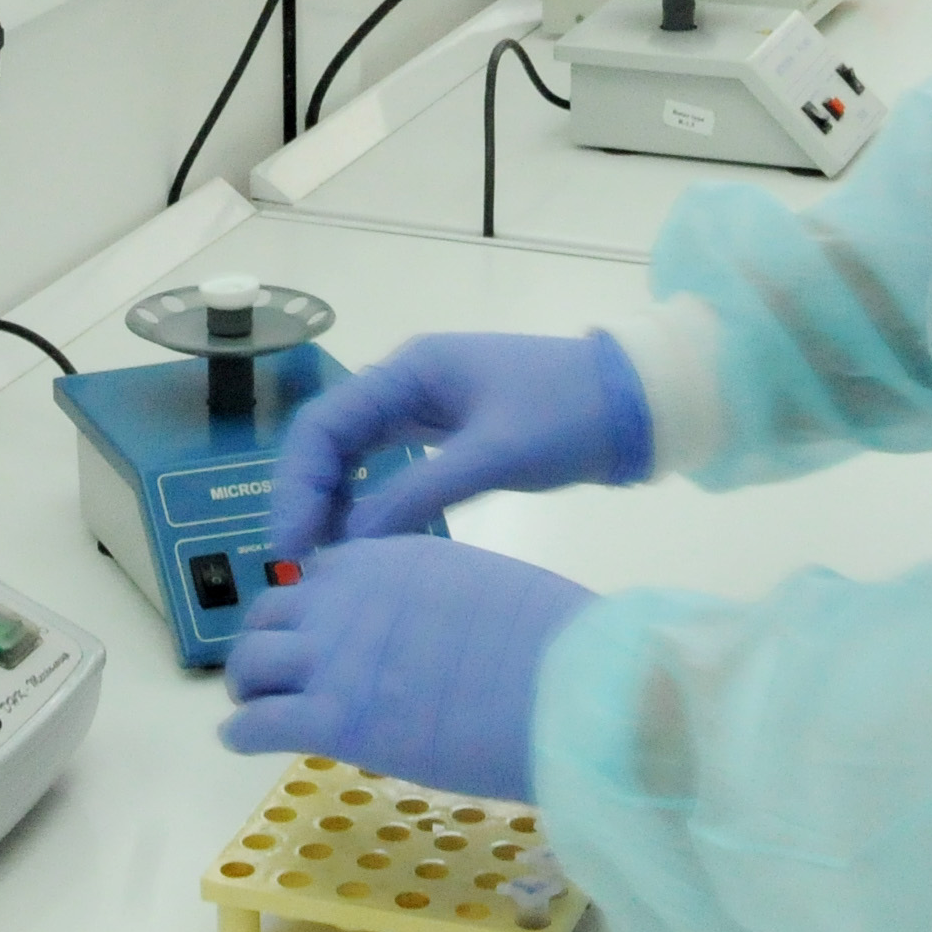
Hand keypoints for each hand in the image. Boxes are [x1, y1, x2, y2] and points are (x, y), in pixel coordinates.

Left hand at [217, 533, 594, 798]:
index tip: (322, 639)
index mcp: (386, 558)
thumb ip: (433, 595)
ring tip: (254, 708)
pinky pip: (254, 722)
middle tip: (278, 677)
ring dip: (246, 686)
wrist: (564, 690)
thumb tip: (427, 626)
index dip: (314, 611)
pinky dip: (240, 733)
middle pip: (271, 613)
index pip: (319, 575)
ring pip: (249, 662)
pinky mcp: (331, 719)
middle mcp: (346, 596)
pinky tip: (243, 741)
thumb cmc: (550, 641)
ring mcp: (333, 657)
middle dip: (268, 643)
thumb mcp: (480, 584)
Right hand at [267, 331, 652, 560]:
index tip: (294, 543)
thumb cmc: (569, 416)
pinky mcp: (448, 435)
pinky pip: (386, 467)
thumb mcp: (496, 454)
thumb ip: (420, 492)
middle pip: (330, 439)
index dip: (299, 484)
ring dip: (333, 502)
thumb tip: (352, 540)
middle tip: (297, 561)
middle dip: (308, 496)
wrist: (637, 404)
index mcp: (410, 370)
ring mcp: (427, 408)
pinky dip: (368, 502)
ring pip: (354, 454)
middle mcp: (407, 383)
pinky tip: (363, 541)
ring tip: (323, 559)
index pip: (325, 424)